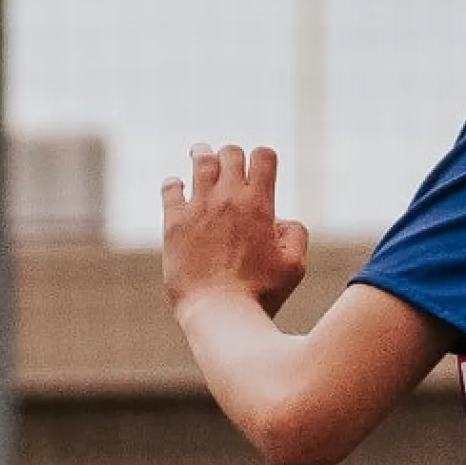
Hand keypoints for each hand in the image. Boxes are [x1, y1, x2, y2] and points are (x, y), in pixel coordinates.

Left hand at [162, 145, 312, 318]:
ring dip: (202, 155)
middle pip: (230, 153)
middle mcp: (228, 198)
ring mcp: (198, 208)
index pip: (264, 155)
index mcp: (260, 203)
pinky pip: (170, 189)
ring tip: (201, 154)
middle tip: (228, 163)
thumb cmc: (260, 293)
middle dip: (232, 156)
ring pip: (200, 162)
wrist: (219, 311)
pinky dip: (174, 183)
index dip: (263, 158)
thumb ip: (295, 234)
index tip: (259, 170)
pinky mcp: (174, 223)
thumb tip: (279, 220)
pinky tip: (177, 186)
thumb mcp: (294, 265)